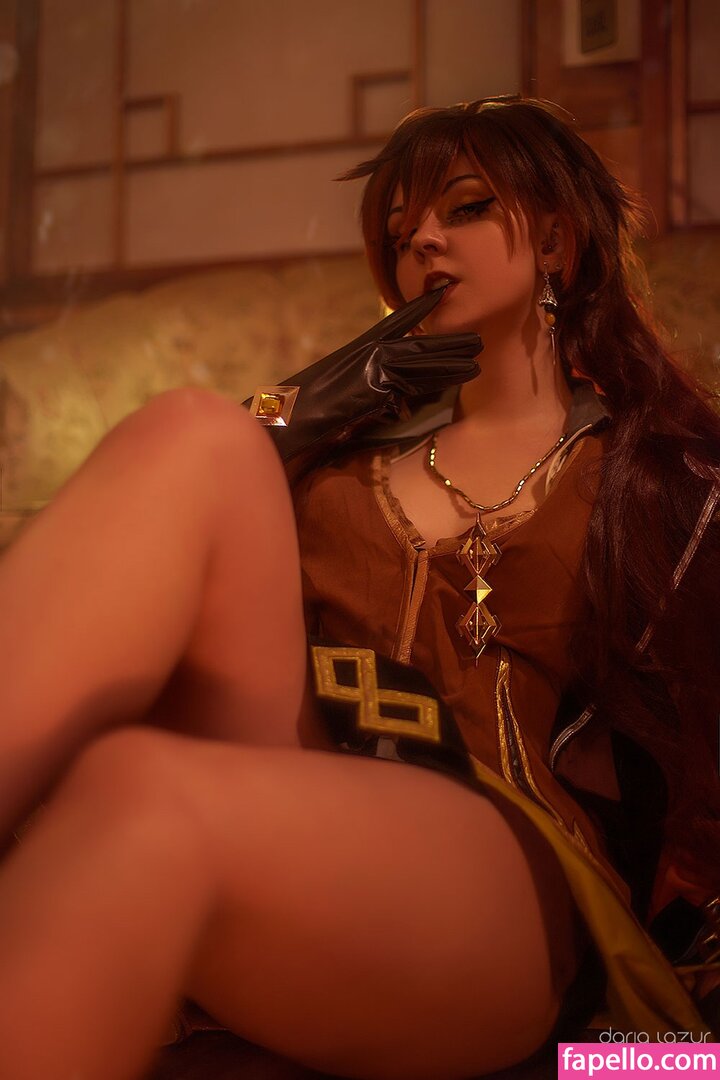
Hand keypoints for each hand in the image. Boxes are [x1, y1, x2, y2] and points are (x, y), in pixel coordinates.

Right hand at [245, 285, 482, 474]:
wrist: (284, 416)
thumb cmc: (302, 408)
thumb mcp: (340, 390)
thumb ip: (368, 387)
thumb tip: (392, 399)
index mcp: (358, 348)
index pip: (394, 324)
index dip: (418, 310)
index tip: (440, 296)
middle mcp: (367, 352)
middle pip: (417, 345)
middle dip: (448, 342)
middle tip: (477, 339)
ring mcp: (371, 368)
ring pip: (421, 363)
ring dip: (452, 361)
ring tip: (478, 359)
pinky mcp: (374, 387)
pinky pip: (411, 386)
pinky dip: (436, 383)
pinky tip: (457, 380)